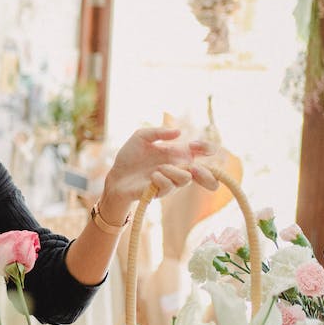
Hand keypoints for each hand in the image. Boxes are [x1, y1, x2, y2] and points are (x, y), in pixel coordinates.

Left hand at [100, 127, 219, 220]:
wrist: (116, 175)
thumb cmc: (130, 156)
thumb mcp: (141, 136)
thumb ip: (158, 132)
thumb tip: (179, 132)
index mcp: (177, 154)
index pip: (200, 151)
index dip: (206, 148)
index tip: (196, 145)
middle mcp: (178, 168)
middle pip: (206, 175)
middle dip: (207, 173)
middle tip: (193, 167)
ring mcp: (171, 181)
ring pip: (186, 179)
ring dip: (173, 171)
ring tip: (159, 168)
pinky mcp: (161, 192)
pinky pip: (169, 186)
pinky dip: (161, 178)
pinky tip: (151, 176)